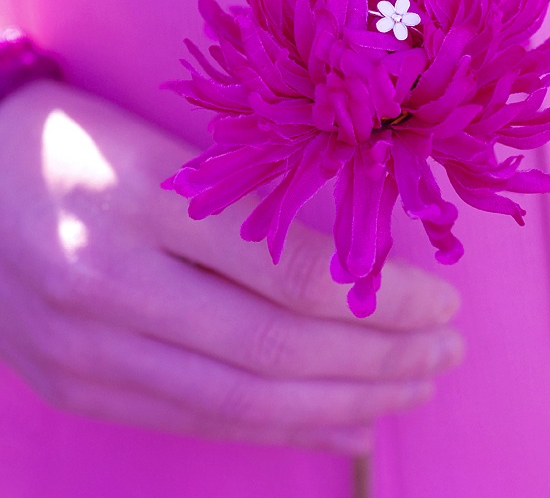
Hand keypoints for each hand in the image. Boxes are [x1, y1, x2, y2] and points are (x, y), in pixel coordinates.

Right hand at [0, 81, 462, 452]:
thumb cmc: (80, 142)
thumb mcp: (166, 150)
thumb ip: (250, 209)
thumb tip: (356, 267)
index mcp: (141, 203)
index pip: (291, 271)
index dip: (383, 296)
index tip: (443, 300)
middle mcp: (111, 285)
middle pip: (277, 350)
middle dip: (382, 360)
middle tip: (449, 352)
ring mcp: (87, 351)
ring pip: (246, 401)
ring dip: (348, 401)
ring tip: (416, 388)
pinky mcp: (78, 388)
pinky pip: (201, 422)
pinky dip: (285, 429)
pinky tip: (347, 423)